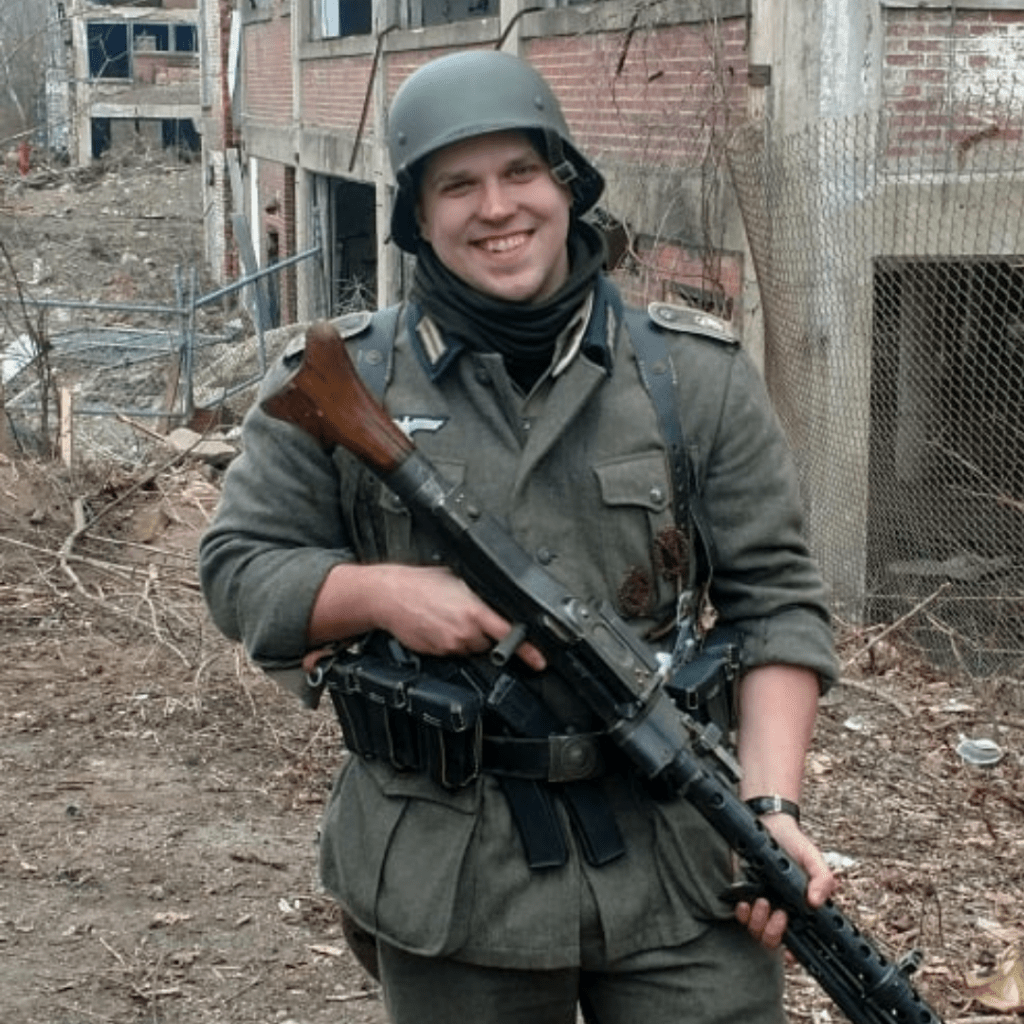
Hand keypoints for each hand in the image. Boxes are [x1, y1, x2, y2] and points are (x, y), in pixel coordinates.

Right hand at [308, 563, 545, 670]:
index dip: (527, 649)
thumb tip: (498, 599)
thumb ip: (481, 594)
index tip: (540, 660)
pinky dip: (451, 641)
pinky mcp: (437, 653)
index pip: (508, 634)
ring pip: (471, 648)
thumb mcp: (458, 579)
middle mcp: (464, 631)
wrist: (389, 596)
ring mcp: (450, 645)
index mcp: (474, 610)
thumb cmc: (421, 583)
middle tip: (469, 615)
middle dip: (486, 632)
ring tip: (450, 617)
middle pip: (489, 642)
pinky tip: (438, 625)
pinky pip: (453, 652)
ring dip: (468, 637)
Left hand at [732, 813, 836, 951]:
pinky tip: (746, 901)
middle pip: (774, 941)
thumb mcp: (813, 857)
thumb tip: (816, 902)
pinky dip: (742, 913)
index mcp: (802, 909)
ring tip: (763, 901)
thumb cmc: (794, 843)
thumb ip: (822, 878)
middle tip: (780, 913)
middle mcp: (782, 911)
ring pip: (757, 932)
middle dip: (775, 933)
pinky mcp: (745, 895)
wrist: (768, 825)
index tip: (791, 952)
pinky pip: (741, 916)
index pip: (801, 942)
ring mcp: (762, 905)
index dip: (795, 954)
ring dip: (758, 922)